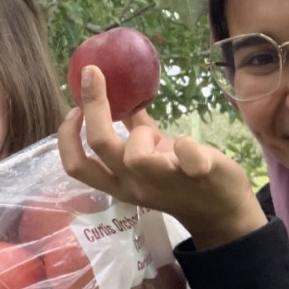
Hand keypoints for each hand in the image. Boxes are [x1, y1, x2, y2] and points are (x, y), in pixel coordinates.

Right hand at [56, 64, 266, 249]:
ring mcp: (165, 182)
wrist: (221, 212)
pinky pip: (189, 159)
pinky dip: (186, 145)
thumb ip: (133, 131)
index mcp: (118, 182)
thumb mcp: (149, 158)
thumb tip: (121, 97)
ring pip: (136, 156)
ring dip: (142, 134)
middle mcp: (135, 185)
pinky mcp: (198, 176)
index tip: (74, 108)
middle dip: (94, 107)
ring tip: (158, 136)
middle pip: (101, 145)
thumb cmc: (178, 179)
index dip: (67, 135)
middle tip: (95, 75)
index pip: (77, 165)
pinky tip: (188, 142)